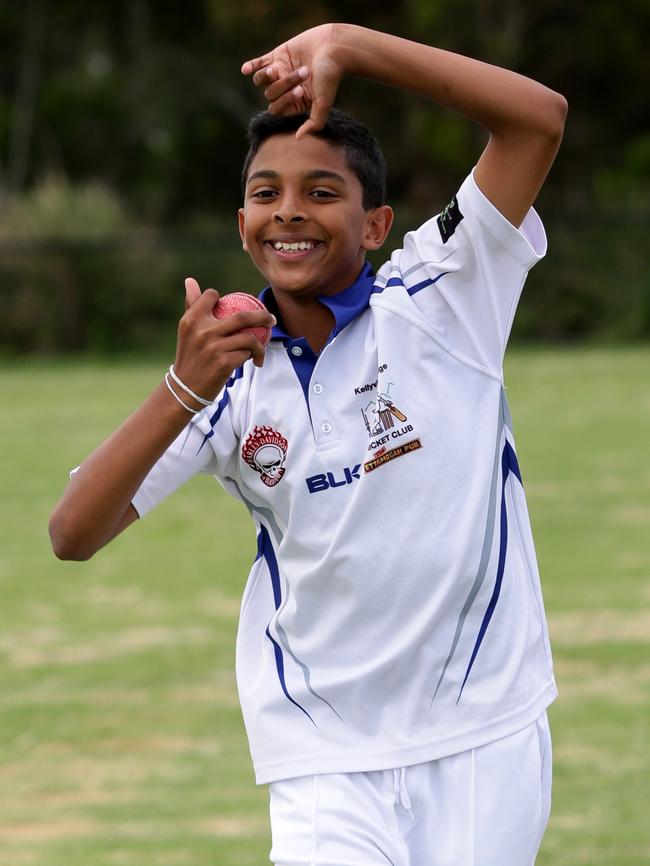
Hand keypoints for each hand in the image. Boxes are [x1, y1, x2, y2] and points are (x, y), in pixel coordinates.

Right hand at [175, 277, 274, 402]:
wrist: (185, 388)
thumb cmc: (189, 355)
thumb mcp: (187, 330)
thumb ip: (192, 305)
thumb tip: (190, 280)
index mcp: (191, 319)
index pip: (211, 296)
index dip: (222, 298)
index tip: (232, 305)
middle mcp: (202, 331)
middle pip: (242, 317)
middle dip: (263, 316)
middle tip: (271, 320)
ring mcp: (214, 347)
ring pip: (248, 338)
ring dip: (260, 344)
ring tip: (262, 348)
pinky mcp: (224, 363)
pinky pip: (246, 354)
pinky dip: (251, 356)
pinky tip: (253, 360)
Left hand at [241, 23, 345, 137]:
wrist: (334, 47)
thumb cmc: (330, 77)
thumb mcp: (323, 104)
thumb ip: (313, 124)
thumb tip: (297, 139)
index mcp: (296, 103)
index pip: (277, 110)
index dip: (284, 102)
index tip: (300, 92)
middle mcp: (286, 89)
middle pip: (270, 95)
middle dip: (283, 85)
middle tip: (304, 73)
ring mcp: (280, 71)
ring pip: (261, 80)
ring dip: (268, 75)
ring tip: (279, 68)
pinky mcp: (277, 55)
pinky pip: (257, 64)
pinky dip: (250, 67)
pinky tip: (245, 70)